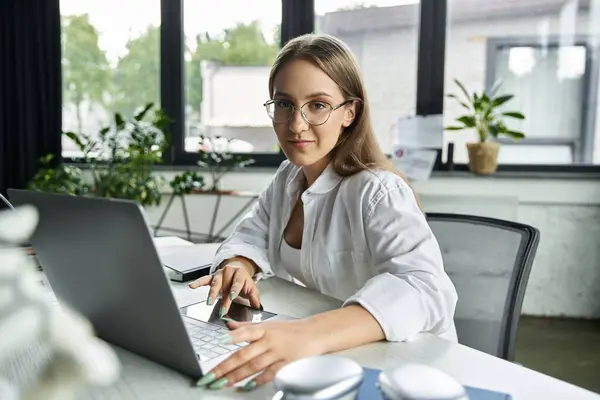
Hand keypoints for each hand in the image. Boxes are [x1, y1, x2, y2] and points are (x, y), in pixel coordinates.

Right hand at [188, 262, 259, 316]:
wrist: (238, 269)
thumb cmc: (244, 281)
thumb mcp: (252, 288)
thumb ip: (254, 297)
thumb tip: (257, 307)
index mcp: (240, 274)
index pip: (237, 282)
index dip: (235, 289)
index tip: (232, 296)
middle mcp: (229, 272)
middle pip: (225, 285)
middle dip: (223, 298)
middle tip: (222, 310)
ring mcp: (220, 274)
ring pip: (215, 283)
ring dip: (211, 293)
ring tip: (209, 302)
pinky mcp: (212, 276)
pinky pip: (204, 279)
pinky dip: (198, 283)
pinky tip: (192, 286)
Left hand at [196, 319, 321, 390]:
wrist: (315, 334)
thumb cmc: (291, 330)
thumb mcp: (269, 324)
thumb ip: (247, 327)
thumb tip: (228, 326)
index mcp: (264, 329)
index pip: (246, 331)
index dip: (233, 335)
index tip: (220, 340)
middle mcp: (269, 341)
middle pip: (244, 354)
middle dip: (225, 367)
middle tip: (210, 377)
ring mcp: (277, 353)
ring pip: (253, 366)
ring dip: (236, 376)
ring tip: (222, 384)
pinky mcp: (285, 364)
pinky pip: (268, 375)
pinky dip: (256, 381)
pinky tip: (245, 387)